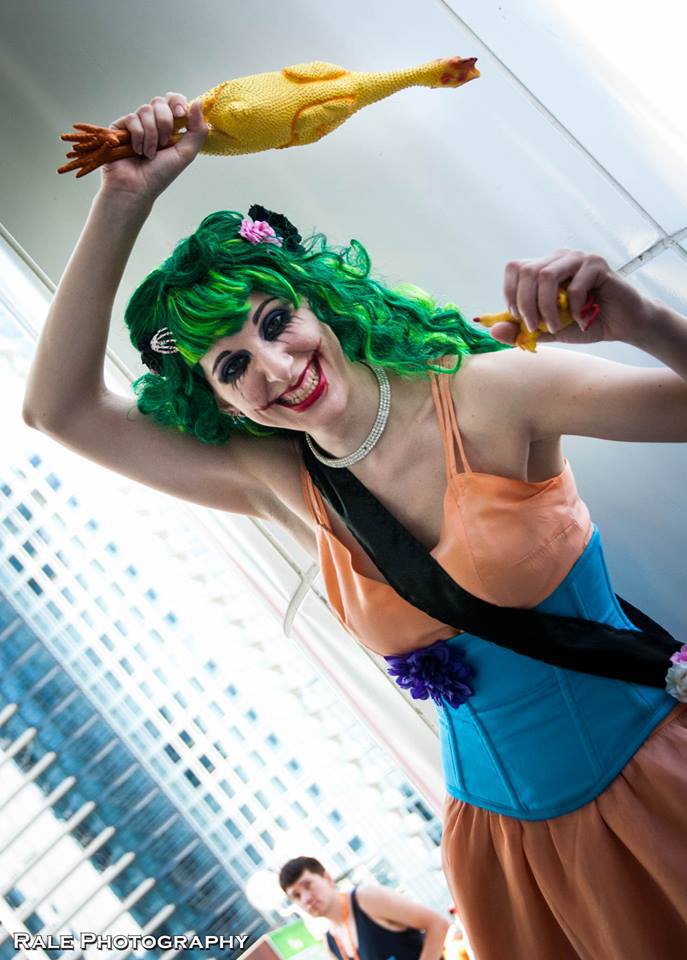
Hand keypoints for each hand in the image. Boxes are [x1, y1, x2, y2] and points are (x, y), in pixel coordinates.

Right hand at [99, 93, 207, 200]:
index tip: (181, 114)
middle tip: (164, 142)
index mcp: (170, 127)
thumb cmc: (160, 175)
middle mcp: (154, 123)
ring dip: (152, 134)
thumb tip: (200, 102)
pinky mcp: (121, 126)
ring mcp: (137, 124)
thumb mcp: (186, 153)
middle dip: (165, 121)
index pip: (174, 100)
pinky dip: (138, 136)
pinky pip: (132, 118)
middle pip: (160, 101)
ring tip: (150, 153)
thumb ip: (197, 130)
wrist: (136, 186)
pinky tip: (137, 150)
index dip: (177, 102)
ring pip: (146, 110)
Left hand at [487, 249, 652, 347]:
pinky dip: (573, 309)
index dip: (511, 295)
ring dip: (546, 308)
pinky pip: (574, 285)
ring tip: (556, 326)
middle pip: (526, 271)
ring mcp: (579, 258)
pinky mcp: (598, 265)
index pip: (515, 268)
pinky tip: (581, 320)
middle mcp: (559, 258)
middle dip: (526, 305)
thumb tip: (493, 330)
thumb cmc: (584, 324)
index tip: (521, 320)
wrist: (622, 325)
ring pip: (546, 275)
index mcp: (545, 267)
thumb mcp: (547, 331)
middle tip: (536, 327)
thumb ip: (521, 330)